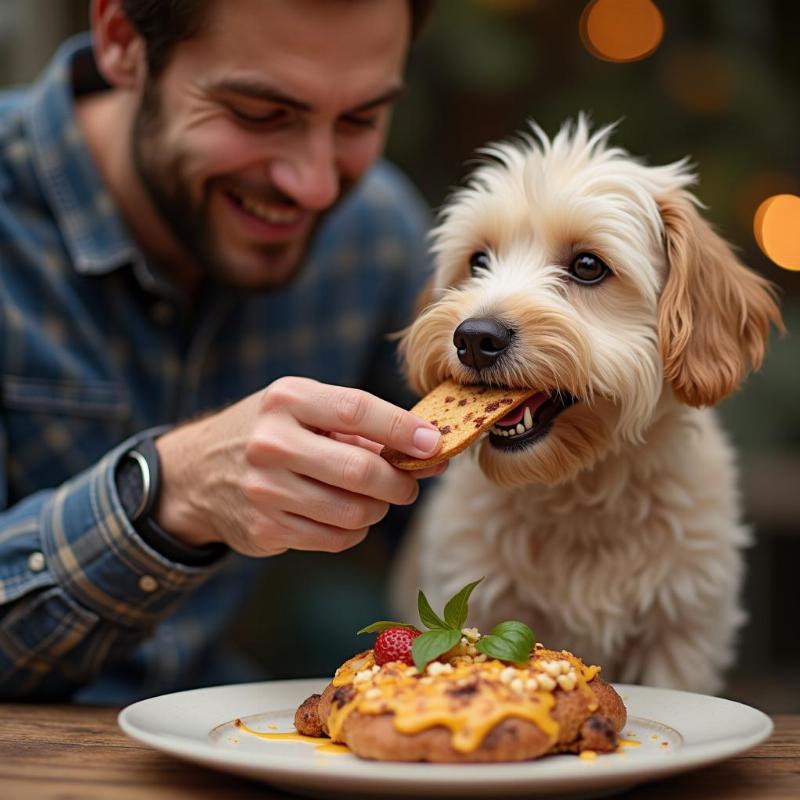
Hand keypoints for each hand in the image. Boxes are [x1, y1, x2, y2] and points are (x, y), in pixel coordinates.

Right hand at [153, 377, 444, 555]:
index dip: (404, 429)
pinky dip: (354, 531)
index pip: (358, 410)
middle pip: (361, 470)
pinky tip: (345, 516)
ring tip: (374, 499)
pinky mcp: (264, 529)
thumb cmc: (268, 432)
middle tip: (409, 484)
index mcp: (287, 399)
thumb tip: (430, 448)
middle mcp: (272, 443)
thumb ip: (360, 426)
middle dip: (400, 483)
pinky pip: (335, 539)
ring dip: (377, 510)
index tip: (434, 443)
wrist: (196, 472)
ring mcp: (265, 489)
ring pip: (353, 512)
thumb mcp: (302, 408)